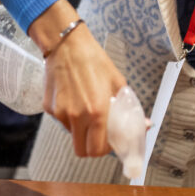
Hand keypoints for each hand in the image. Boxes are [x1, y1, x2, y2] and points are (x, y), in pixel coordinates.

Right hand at [28, 0, 125, 156]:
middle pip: (82, 151)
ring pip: (71, 135)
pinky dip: (68, 116)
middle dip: (91, 146)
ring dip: (80, 129)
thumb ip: (128, 107)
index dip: (105, 150)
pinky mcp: (49, 107)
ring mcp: (60, 113)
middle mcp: (76, 116)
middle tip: (98, 133)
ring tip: (85, 107)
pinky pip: (61, 121)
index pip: (98, 150)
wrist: (67, 44)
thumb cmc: (93, 60)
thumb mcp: (117, 82)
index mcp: (97, 111)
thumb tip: (145, 124)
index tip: (109, 141)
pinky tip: (73, 97)